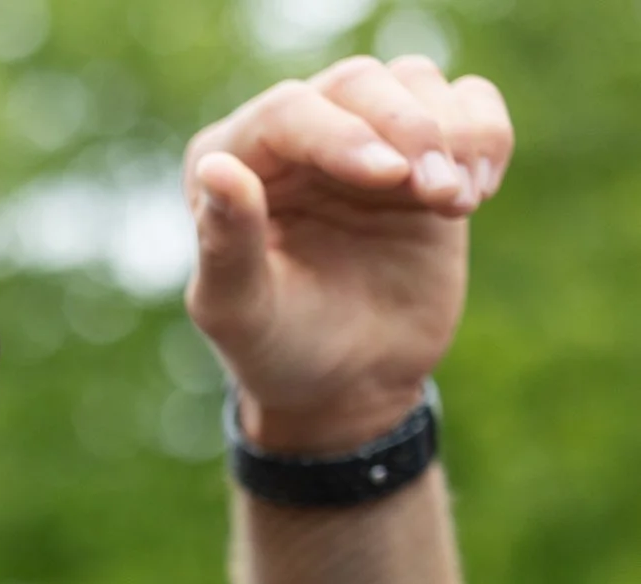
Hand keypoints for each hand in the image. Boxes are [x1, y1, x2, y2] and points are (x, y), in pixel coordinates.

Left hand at [183, 56, 513, 452]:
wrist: (347, 382)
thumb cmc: (278, 349)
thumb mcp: (239, 309)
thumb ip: (227, 242)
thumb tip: (215, 166)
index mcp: (232, 162)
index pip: (289, 111)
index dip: (343, 133)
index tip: (390, 178)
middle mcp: (293, 138)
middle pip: (359, 83)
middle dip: (408, 128)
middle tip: (438, 197)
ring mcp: (363, 139)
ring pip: (415, 81)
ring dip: (452, 133)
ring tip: (454, 204)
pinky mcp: (423, 153)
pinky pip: (466, 103)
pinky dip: (486, 134)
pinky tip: (474, 194)